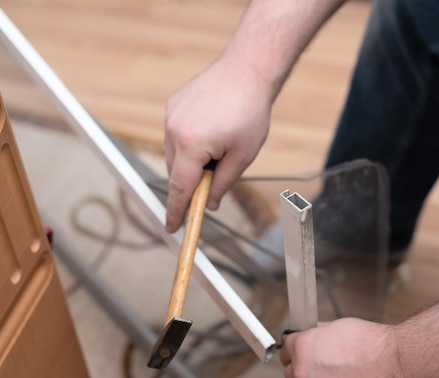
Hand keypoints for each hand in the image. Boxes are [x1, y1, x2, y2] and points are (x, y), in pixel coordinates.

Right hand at [164, 58, 271, 231]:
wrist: (246, 71)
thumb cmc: (250, 113)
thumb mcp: (243, 156)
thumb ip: (223, 183)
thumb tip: (210, 203)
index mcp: (191, 146)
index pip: (180, 189)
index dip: (176, 211)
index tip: (171, 227)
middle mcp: (174, 131)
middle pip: (177, 172)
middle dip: (193, 182)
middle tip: (216, 177)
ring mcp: (171, 116)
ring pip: (175, 154)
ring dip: (192, 161)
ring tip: (221, 145)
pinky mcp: (173, 105)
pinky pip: (176, 135)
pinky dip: (189, 143)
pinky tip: (211, 132)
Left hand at [280, 318, 410, 377]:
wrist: (400, 368)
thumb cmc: (375, 346)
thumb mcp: (339, 327)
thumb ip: (318, 334)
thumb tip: (311, 335)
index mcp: (303, 349)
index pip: (285, 348)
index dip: (297, 347)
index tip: (302, 350)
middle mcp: (303, 376)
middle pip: (291, 373)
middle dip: (305, 369)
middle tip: (326, 365)